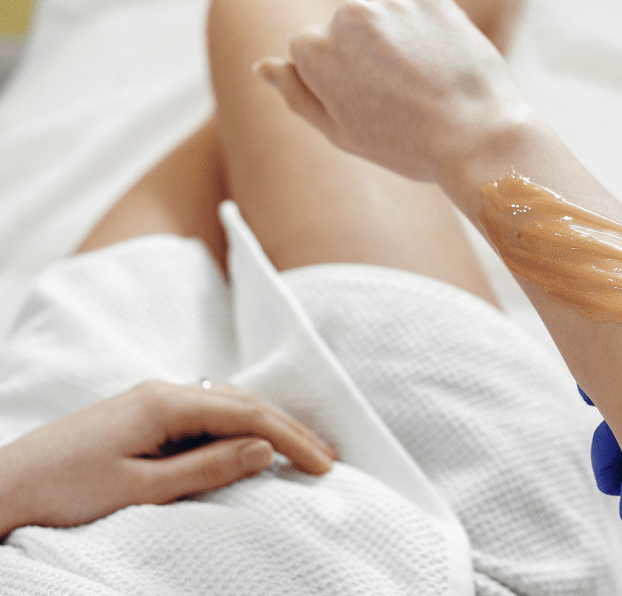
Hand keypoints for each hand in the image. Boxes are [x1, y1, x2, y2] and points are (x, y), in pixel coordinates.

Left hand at [0, 380, 336, 537]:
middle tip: (327, 458)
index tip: (324, 467)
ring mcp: (151, 400)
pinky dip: (239, 427)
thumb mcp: (141, 490)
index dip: (292, 440)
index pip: (248, 415)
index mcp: (165, 404)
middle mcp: (163, 391)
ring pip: (227, 404)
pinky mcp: (142, 414)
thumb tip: (263, 448)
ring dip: (267, 425)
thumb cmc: (65, 491)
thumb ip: (207, 467)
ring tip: (301, 450)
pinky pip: (206, 413)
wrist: (3, 486)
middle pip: (244, 402)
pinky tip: (251, 442)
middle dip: (289, 429)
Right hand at [255, 0, 533, 182]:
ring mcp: (393, 4)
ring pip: (387, 21)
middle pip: (348, 31)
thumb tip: (263, 66)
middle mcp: (348, 15)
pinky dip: (432, 37)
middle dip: (367, 57)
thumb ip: (298, 95)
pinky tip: (444, 69)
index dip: (338, 82)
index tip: (365, 105)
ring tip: (425, 87)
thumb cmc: (406, 144)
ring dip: (401, 46)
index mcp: (314, 48)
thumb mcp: (341, 131)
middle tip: (399, 100)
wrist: (476, 136)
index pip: (311, 51)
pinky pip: (423, 15)